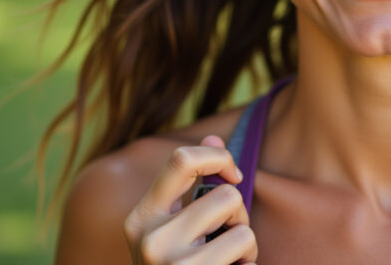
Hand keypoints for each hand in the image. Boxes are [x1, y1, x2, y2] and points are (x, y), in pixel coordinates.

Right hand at [123, 135, 258, 263]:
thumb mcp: (174, 228)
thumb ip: (192, 185)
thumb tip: (213, 138)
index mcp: (142, 217)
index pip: (181, 160)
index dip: (219, 158)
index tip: (235, 177)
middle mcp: (151, 239)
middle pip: (227, 195)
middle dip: (239, 216)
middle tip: (226, 239)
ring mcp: (173, 264)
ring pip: (243, 231)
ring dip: (246, 246)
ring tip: (228, 260)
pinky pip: (247, 256)